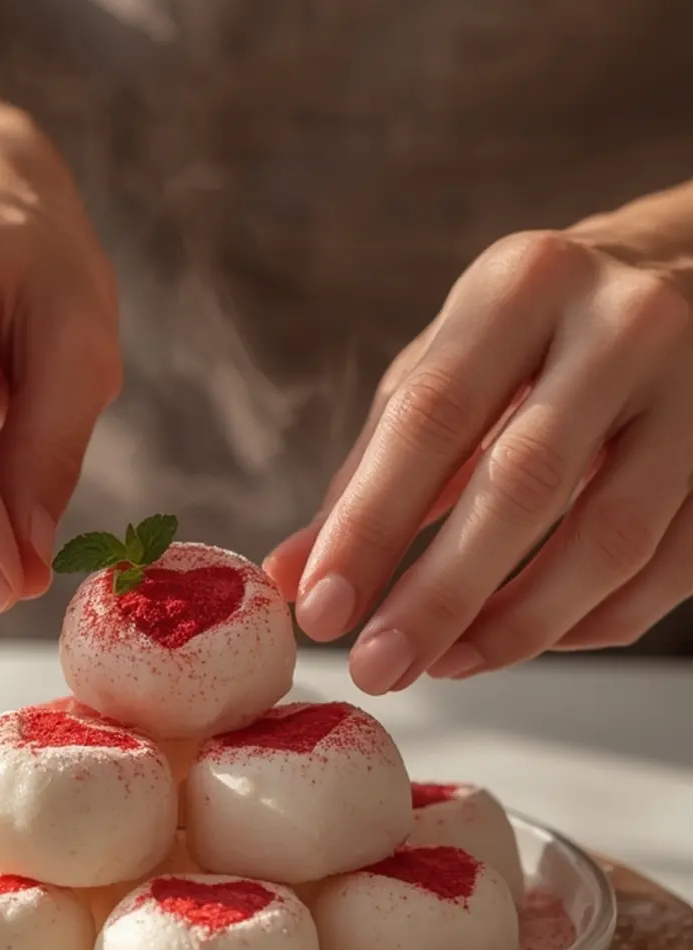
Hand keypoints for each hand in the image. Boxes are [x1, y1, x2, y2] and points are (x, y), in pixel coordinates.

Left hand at [267, 229, 692, 692]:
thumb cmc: (541, 331)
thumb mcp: (448, 364)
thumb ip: (373, 468)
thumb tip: (293, 576)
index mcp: (525, 283)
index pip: (432, 417)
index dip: (371, 523)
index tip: (321, 607)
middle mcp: (623, 324)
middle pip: (525, 483)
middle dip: (441, 593)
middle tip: (379, 666)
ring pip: (611, 538)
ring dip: (521, 623)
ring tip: (448, 664)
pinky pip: (669, 568)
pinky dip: (592, 621)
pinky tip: (528, 638)